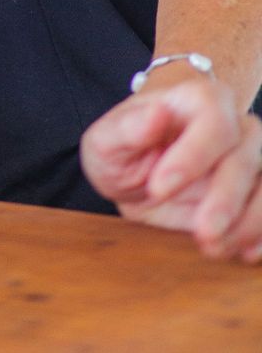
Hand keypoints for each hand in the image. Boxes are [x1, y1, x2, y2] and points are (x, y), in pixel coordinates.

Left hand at [80, 70, 261, 260]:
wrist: (142, 174)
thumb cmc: (124, 148)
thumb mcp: (107, 141)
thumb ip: (127, 128)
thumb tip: (157, 113)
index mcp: (196, 100)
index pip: (213, 118)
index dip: (193, 155)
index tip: (159, 189)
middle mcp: (235, 124)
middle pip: (246, 155)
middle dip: (226, 199)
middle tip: (202, 233)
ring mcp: (254, 159)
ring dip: (248, 223)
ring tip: (213, 247)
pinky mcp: (260, 190)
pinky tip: (242, 253)